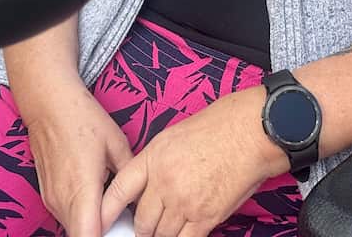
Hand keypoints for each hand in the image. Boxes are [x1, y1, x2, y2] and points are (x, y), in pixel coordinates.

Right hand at [26, 84, 132, 236]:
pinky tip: (96, 200)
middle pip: (82, 235)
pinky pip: (66, 216)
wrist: (48, 104)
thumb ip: (129, 175)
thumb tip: (141, 196)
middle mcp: (63, 199)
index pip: (88, 235)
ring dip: (91, 225)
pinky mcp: (48, 196)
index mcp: (82, 188)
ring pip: (74, 227)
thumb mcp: (116, 143)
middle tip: (124, 224)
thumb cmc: (82, 118)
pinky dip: (82, 216)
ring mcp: (52, 199)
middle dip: (104, 233)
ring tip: (112, 210)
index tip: (124, 232)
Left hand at [99, 87, 286, 236]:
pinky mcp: (206, 217)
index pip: (119, 191)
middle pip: (141, 221)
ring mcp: (184, 202)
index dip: (105, 211)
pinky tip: (185, 234)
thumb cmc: (221, 125)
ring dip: (163, 236)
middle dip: (143, 228)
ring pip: (161, 235)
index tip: (98, 223)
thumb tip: (150, 184)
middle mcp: (164, 182)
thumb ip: (157, 161)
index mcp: (153, 157)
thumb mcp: (176, 135)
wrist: (253, 130)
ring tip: (169, 229)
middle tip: (148, 228)